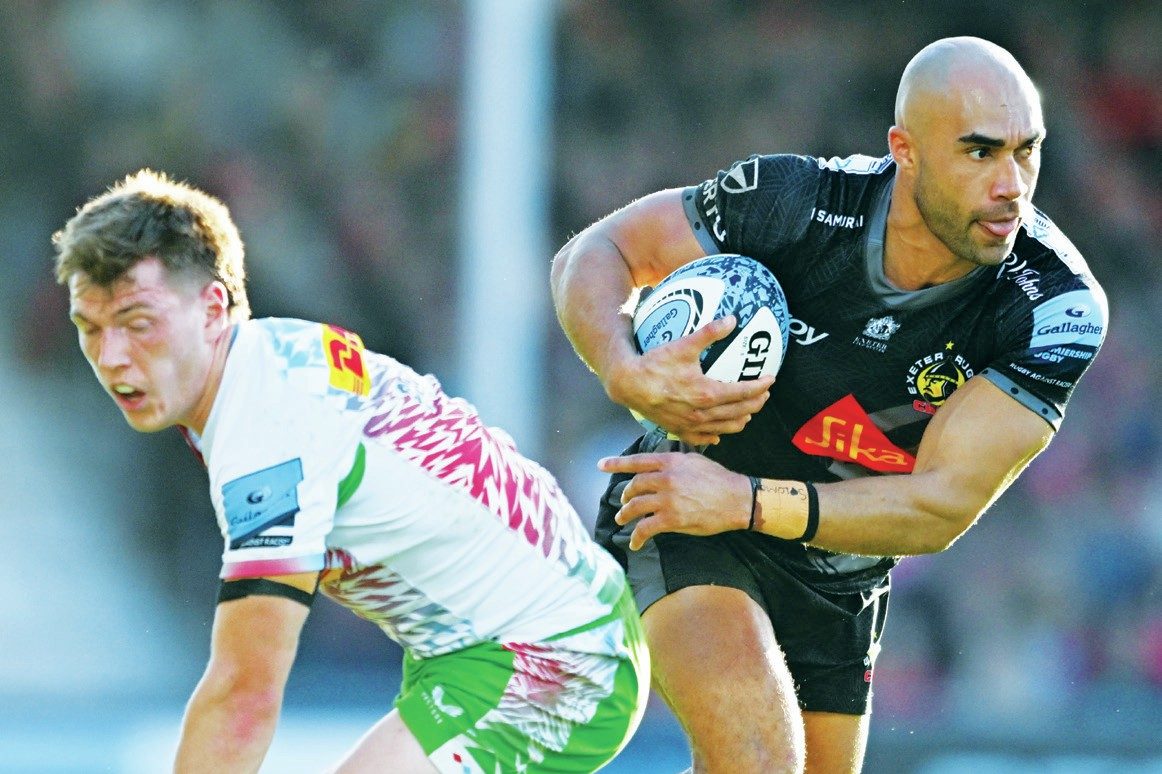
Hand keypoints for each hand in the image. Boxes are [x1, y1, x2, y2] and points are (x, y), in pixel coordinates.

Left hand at [599, 451, 751, 549]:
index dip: (617, 464)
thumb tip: (660, 462)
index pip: (637, 461)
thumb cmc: (719, 479)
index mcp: (670, 461)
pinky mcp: (671, 519)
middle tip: (623, 502)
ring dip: (625, 514)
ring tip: (622, 519)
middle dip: (625, 495)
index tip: (601, 465)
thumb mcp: (695, 460)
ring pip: (635, 506)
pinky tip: (635, 543)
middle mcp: (665, 478)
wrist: (736, 499)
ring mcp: (667, 499)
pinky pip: (645, 528)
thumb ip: (674, 461)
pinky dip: (636, 537)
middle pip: (634, 486)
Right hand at [606, 315, 774, 445]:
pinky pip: (702, 438)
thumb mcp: (683, 345)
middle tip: (764, 395)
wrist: (628, 384)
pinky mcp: (679, 430)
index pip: (743, 392)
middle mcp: (702, 413)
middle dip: (755, 403)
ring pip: (724, 428)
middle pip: (738, 412)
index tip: (770, 380)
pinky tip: (718, 434)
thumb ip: (710, 332)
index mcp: (707, 393)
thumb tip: (732, 319)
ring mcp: (691, 425)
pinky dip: (715, 435)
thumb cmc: (655, 364)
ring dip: (740, 420)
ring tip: (747, 413)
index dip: (760, 386)